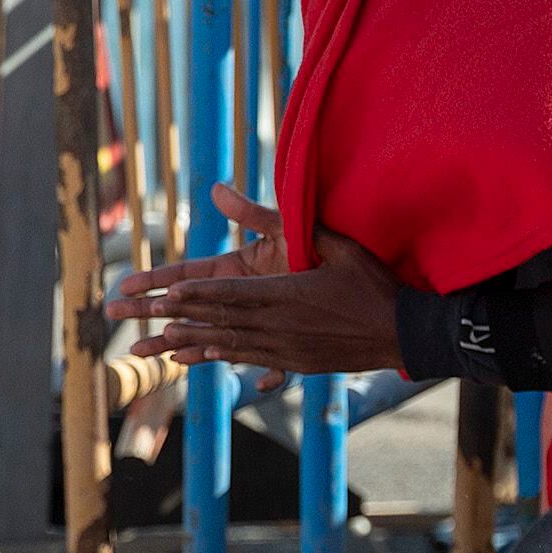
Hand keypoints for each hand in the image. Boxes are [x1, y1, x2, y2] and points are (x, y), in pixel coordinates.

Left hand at [104, 183, 403, 390]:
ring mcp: (286, 348)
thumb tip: (227, 189)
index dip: (196, 295)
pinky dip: (223, 357)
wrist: (404, 332)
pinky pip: (251, 360)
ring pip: (230, 345)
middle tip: (147, 318)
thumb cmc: (371, 282)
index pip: (231, 294)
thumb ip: (277, 217)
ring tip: (161, 342)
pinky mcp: (296, 363)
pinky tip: (201, 358)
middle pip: (221, 321)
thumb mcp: (332, 241)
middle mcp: (280, 325)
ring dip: (193, 343)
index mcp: (287, 294)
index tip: (168, 293)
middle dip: (181, 319)